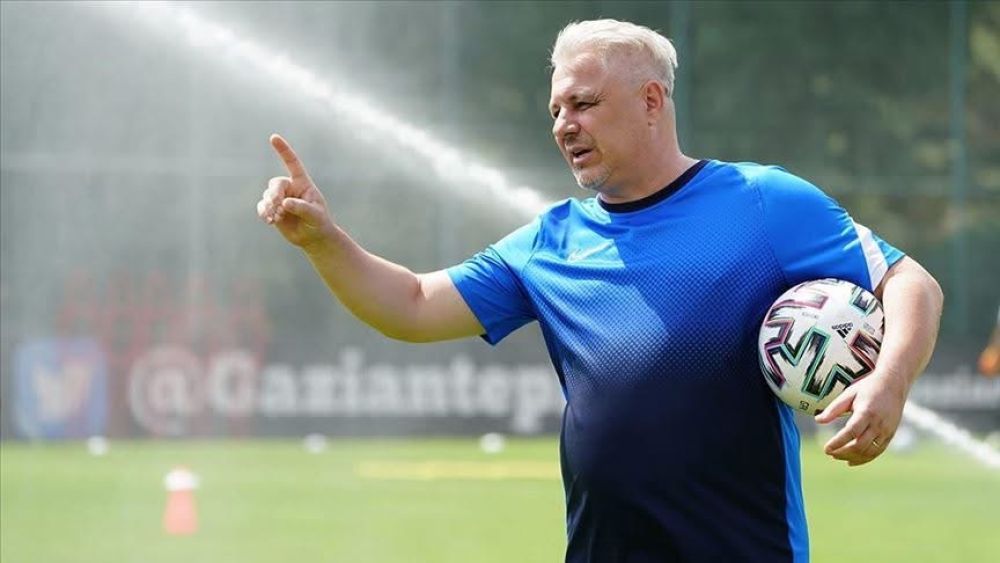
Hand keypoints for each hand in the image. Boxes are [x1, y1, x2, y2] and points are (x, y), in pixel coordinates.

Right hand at [257, 134, 333, 248]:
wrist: (313, 237)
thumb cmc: (319, 223)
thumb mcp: (315, 215)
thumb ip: (302, 208)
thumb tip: (285, 203)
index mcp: (303, 183)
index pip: (292, 163)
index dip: (283, 150)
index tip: (274, 137)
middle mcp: (290, 188)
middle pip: (275, 183)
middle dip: (274, 194)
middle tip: (278, 206)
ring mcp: (280, 198)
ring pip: (267, 195)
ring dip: (269, 205)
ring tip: (276, 217)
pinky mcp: (273, 209)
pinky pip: (262, 206)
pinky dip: (263, 212)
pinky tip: (270, 221)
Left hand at [814, 373, 906, 465]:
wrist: (893, 383)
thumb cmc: (868, 387)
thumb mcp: (849, 394)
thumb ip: (834, 409)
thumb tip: (818, 420)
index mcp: (867, 412)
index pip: (851, 432)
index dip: (838, 443)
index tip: (826, 449)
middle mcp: (878, 423)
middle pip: (860, 445)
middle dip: (843, 453)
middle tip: (830, 453)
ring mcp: (886, 430)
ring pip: (869, 452)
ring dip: (852, 458)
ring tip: (837, 457)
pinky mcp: (890, 434)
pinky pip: (878, 451)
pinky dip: (864, 459)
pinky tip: (851, 461)